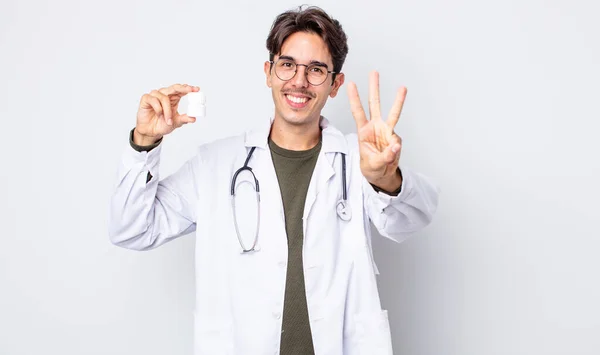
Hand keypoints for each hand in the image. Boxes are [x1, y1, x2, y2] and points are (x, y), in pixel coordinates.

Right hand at [134, 84, 199, 144]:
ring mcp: (155, 96)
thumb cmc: (163, 124)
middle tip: (189, 90)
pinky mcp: (146, 99)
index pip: (182, 90)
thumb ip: (184, 119)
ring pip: (164, 97)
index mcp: (174, 98)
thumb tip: (193, 118)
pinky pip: (153, 100)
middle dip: (182, 88)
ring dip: (167, 110)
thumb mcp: (176, 122)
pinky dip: (158, 108)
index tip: (196, 89)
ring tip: (168, 120)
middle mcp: (165, 95)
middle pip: (174, 88)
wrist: (151, 131)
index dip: (189, 89)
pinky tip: (158, 114)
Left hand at [347, 71, 405, 191]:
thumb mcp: (374, 164)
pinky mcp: (395, 138)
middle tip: (374, 72)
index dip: (354, 98)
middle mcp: (375, 127)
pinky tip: (391, 154)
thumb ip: (385, 156)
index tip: (351, 83)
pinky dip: (396, 148)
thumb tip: (396, 145)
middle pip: (375, 104)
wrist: (381, 174)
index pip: (357, 112)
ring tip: (402, 88)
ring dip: (398, 100)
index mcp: (363, 131)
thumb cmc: (372, 167)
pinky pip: (397, 140)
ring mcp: (386, 131)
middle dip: (374, 88)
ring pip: (392, 113)